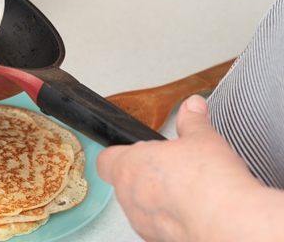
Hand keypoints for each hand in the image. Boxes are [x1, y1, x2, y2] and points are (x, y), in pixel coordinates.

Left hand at [97, 95, 269, 241]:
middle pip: (125, 183)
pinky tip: (191, 211)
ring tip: (185, 191)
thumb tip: (192, 107)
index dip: (117, 154)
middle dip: (144, 176)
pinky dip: (169, 219)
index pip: (106, 159)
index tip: (131, 150)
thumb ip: (192, 120)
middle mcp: (130, 196)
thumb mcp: (202, 138)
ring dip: (156, 199)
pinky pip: (157, 227)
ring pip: (140, 207)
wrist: (229, 222)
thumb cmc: (209, 183)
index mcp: (130, 166)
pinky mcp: (158, 240)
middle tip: (169, 169)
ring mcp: (143, 222)